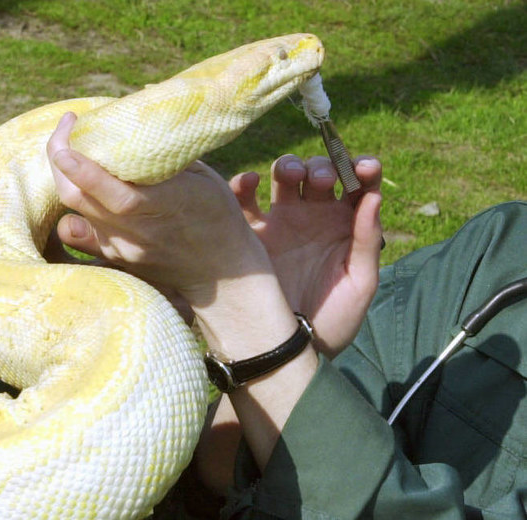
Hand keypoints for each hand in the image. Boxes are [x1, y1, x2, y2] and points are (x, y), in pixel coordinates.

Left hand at [47, 112, 270, 306]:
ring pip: (74, 213)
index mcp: (166, 207)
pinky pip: (80, 230)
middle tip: (65, 129)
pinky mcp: (113, 259)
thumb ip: (166, 152)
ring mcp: (122, 250)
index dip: (83, 167)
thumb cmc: (217, 216)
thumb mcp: (203, 178)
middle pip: (78, 199)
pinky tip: (84, 186)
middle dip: (59, 159)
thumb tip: (138, 107)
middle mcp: (138, 233)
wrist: (223, 276)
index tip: (69, 133)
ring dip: (65, 179)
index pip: (115, 194)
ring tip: (70, 152)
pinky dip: (77, 204)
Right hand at [230, 154, 382, 355]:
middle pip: (318, 173)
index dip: (362, 168)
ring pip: (282, 176)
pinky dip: (244, 182)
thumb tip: (374, 196)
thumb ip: (367, 241)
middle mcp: (313, 218)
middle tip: (323, 180)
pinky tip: (251, 182)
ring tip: (291, 176)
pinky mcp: (249, 233)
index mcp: (344, 226)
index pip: (357, 185)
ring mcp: (279, 223)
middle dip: (323, 167)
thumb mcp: (359, 285)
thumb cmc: (330, 323)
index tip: (364, 168)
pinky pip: (241, 199)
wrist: (286, 352)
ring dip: (289, 165)